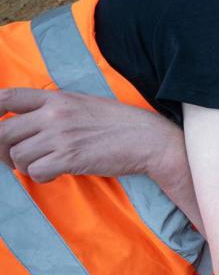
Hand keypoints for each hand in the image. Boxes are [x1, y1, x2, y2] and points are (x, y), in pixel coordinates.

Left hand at [0, 87, 180, 181]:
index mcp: (56, 98)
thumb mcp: (84, 103)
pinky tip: (54, 174)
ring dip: (24, 166)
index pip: (5, 98)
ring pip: (17, 155)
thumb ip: (55, 108)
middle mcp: (54, 115)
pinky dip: (41, 177)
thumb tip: (28, 121)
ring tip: (42, 166)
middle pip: (2, 132)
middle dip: (1, 150)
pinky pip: (35, 171)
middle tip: (14, 158)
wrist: (148, 139)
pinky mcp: (70, 158)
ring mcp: (61, 136)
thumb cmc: (119, 123)